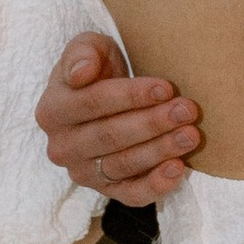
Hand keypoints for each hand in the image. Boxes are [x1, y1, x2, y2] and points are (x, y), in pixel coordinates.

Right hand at [36, 35, 202, 203]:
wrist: (102, 101)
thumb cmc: (97, 70)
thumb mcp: (88, 48)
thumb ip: (82, 52)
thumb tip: (81, 73)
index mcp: (52, 110)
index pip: (93, 102)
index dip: (131, 96)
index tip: (166, 88)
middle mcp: (62, 147)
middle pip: (110, 136)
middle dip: (152, 123)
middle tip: (187, 111)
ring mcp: (82, 173)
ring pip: (122, 165)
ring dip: (159, 151)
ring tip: (191, 135)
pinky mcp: (105, 192)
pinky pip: (130, 195)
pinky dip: (155, 186)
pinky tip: (178, 170)